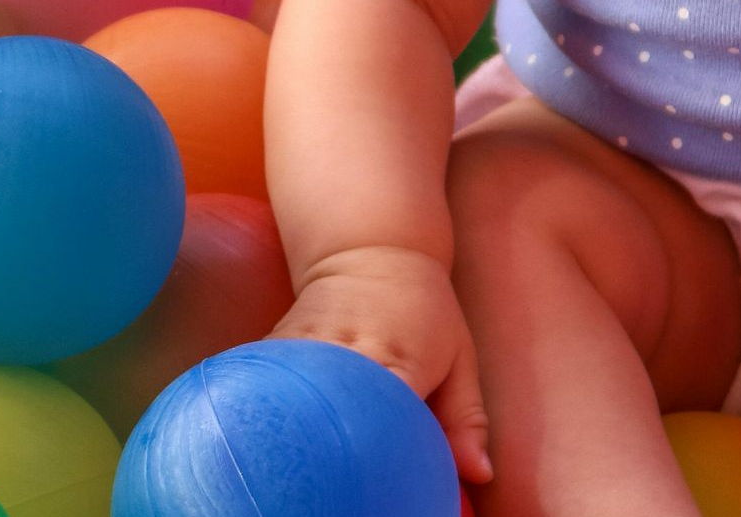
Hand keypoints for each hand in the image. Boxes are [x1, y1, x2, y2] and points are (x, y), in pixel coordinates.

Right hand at [271, 245, 492, 486]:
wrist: (371, 248)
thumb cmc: (425, 311)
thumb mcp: (459, 357)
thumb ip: (466, 420)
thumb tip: (480, 475)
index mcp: (405, 361)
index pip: (388, 416)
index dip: (379, 453)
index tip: (374, 486)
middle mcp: (355, 352)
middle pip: (336, 417)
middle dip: (332, 454)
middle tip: (327, 493)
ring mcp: (311, 345)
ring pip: (292, 402)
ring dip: (294, 435)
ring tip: (290, 477)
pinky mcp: (277, 343)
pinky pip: (265, 385)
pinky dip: (264, 412)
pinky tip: (260, 442)